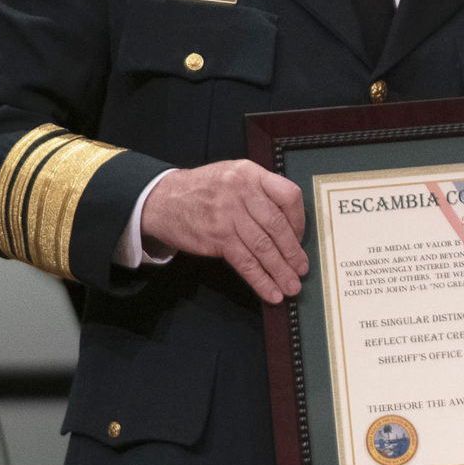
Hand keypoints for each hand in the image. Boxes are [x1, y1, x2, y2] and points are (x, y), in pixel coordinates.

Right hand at [140, 160, 306, 302]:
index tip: (301, 237)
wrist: (161, 199)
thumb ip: (261, 191)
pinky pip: (244, 262)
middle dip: (293, 252)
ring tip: (292, 286)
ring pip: (263, 247)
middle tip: (302, 269)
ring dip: (280, 270)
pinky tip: (271, 291)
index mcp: (251, 173)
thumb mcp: (234, 175)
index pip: (288, 195)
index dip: (299, 219)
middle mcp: (242, 192)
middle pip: (277, 225)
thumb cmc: (204, 189)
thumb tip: (291, 224)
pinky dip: (260, 279)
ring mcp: (228, 215)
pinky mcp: (216, 238)